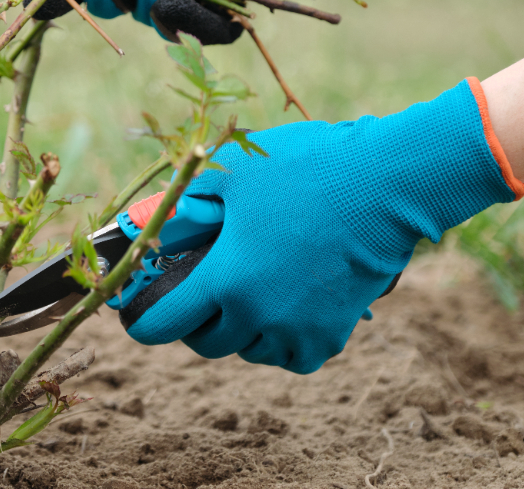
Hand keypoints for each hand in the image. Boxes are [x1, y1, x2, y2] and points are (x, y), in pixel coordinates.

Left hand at [113, 79, 523, 373]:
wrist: (386, 184)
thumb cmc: (306, 169)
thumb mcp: (234, 172)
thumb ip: (190, 203)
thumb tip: (162, 222)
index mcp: (226, 281)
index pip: (163, 325)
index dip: (143, 322)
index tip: (137, 316)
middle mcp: (259, 318)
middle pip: (208, 343)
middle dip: (195, 322)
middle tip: (199, 293)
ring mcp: (298, 331)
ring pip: (250, 350)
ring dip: (240, 330)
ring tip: (247, 292)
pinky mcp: (332, 334)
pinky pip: (292, 354)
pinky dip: (281, 339)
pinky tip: (282, 308)